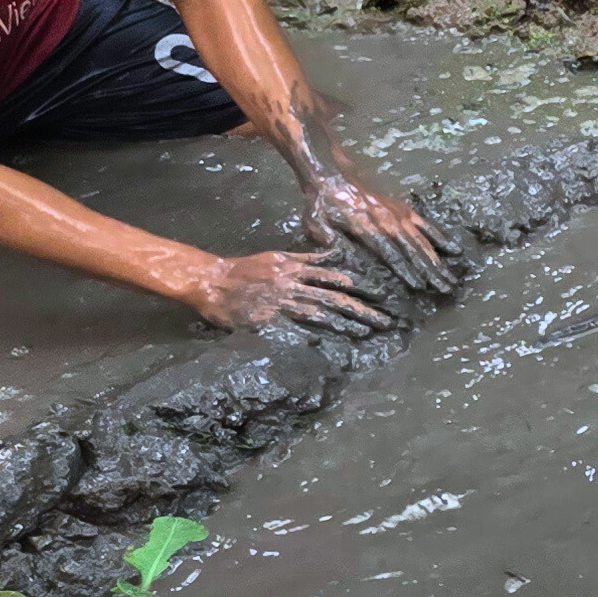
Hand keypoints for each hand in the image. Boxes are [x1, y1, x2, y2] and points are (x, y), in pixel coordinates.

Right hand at [191, 245, 390, 337]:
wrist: (211, 281)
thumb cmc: (245, 269)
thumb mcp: (278, 257)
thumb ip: (306, 259)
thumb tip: (335, 254)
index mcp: (295, 269)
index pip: (333, 277)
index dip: (358, 287)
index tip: (381, 295)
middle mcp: (291, 284)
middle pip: (333, 297)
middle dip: (361, 309)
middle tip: (386, 320)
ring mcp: (279, 303)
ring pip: (318, 312)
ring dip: (343, 323)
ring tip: (366, 331)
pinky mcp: (266, 319)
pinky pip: (292, 327)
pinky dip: (311, 333)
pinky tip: (330, 342)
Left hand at [301, 173, 454, 297]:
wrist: (331, 174)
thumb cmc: (321, 204)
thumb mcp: (316, 225)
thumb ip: (332, 244)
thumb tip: (349, 263)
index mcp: (365, 227)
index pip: (389, 253)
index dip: (404, 270)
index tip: (419, 286)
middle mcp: (387, 221)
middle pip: (413, 249)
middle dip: (430, 270)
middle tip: (446, 289)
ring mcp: (398, 214)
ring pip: (421, 240)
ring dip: (437, 260)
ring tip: (450, 278)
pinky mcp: (403, 208)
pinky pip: (424, 225)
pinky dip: (439, 238)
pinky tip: (453, 250)